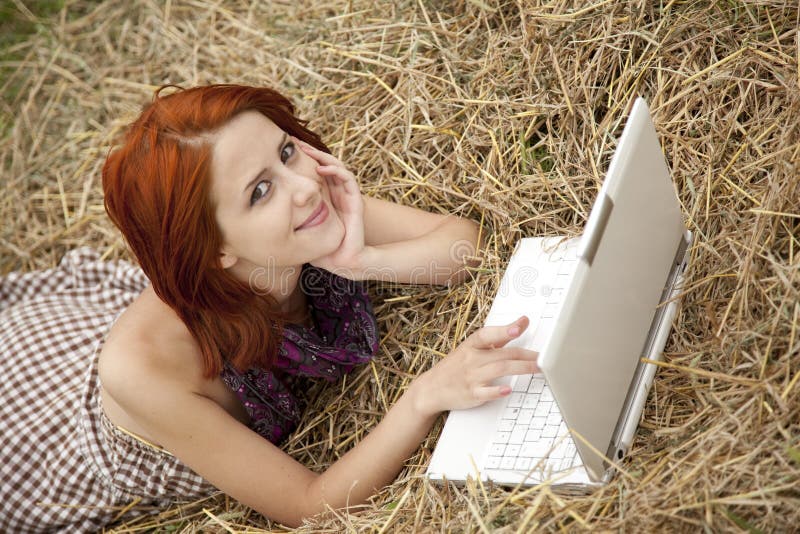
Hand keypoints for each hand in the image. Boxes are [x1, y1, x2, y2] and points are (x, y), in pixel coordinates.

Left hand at [294, 137, 366, 274]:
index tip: (285, 150)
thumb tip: (258, 217)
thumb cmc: (321, 249)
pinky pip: (347, 179)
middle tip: (294, 143)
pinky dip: (335, 170)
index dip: (303, 160)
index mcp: (324, 196)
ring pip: (336, 167)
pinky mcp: (355, 200)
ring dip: (322, 157)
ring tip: (307, 151)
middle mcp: (336, 192)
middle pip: (324, 164)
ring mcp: (346, 195)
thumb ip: (285, 222)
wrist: (342, 262)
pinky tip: (321, 168)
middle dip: (311, 152)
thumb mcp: (299, 230)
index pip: (314, 171)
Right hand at [410, 315, 537, 416]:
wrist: (431, 388)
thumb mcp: (474, 348)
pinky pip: (485, 392)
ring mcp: (471, 377)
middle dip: (526, 355)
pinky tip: (509, 389)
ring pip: (499, 370)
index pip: (488, 335)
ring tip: (538, 369)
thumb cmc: (456, 366)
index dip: (504, 330)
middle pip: (503, 354)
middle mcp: (472, 359)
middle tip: (545, 357)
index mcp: (472, 345)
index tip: (519, 326)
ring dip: (521, 368)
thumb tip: (522, 321)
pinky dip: (497, 391)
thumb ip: (500, 335)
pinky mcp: (471, 394)